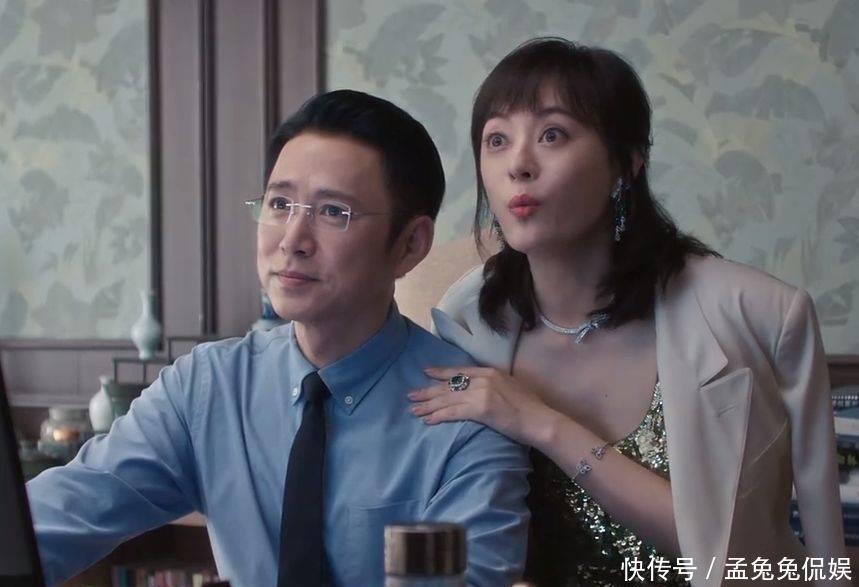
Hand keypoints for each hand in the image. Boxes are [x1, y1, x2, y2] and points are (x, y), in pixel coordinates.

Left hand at [408, 366, 553, 444]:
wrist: (540, 419)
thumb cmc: (531, 407)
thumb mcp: (512, 387)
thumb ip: (495, 385)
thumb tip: (486, 390)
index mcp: (490, 372)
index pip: (459, 371)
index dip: (441, 373)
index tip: (426, 373)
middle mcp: (482, 379)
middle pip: (448, 385)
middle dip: (428, 391)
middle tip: (411, 395)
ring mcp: (480, 393)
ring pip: (447, 399)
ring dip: (428, 405)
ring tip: (413, 409)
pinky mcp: (479, 409)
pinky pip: (452, 413)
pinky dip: (438, 416)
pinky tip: (428, 420)